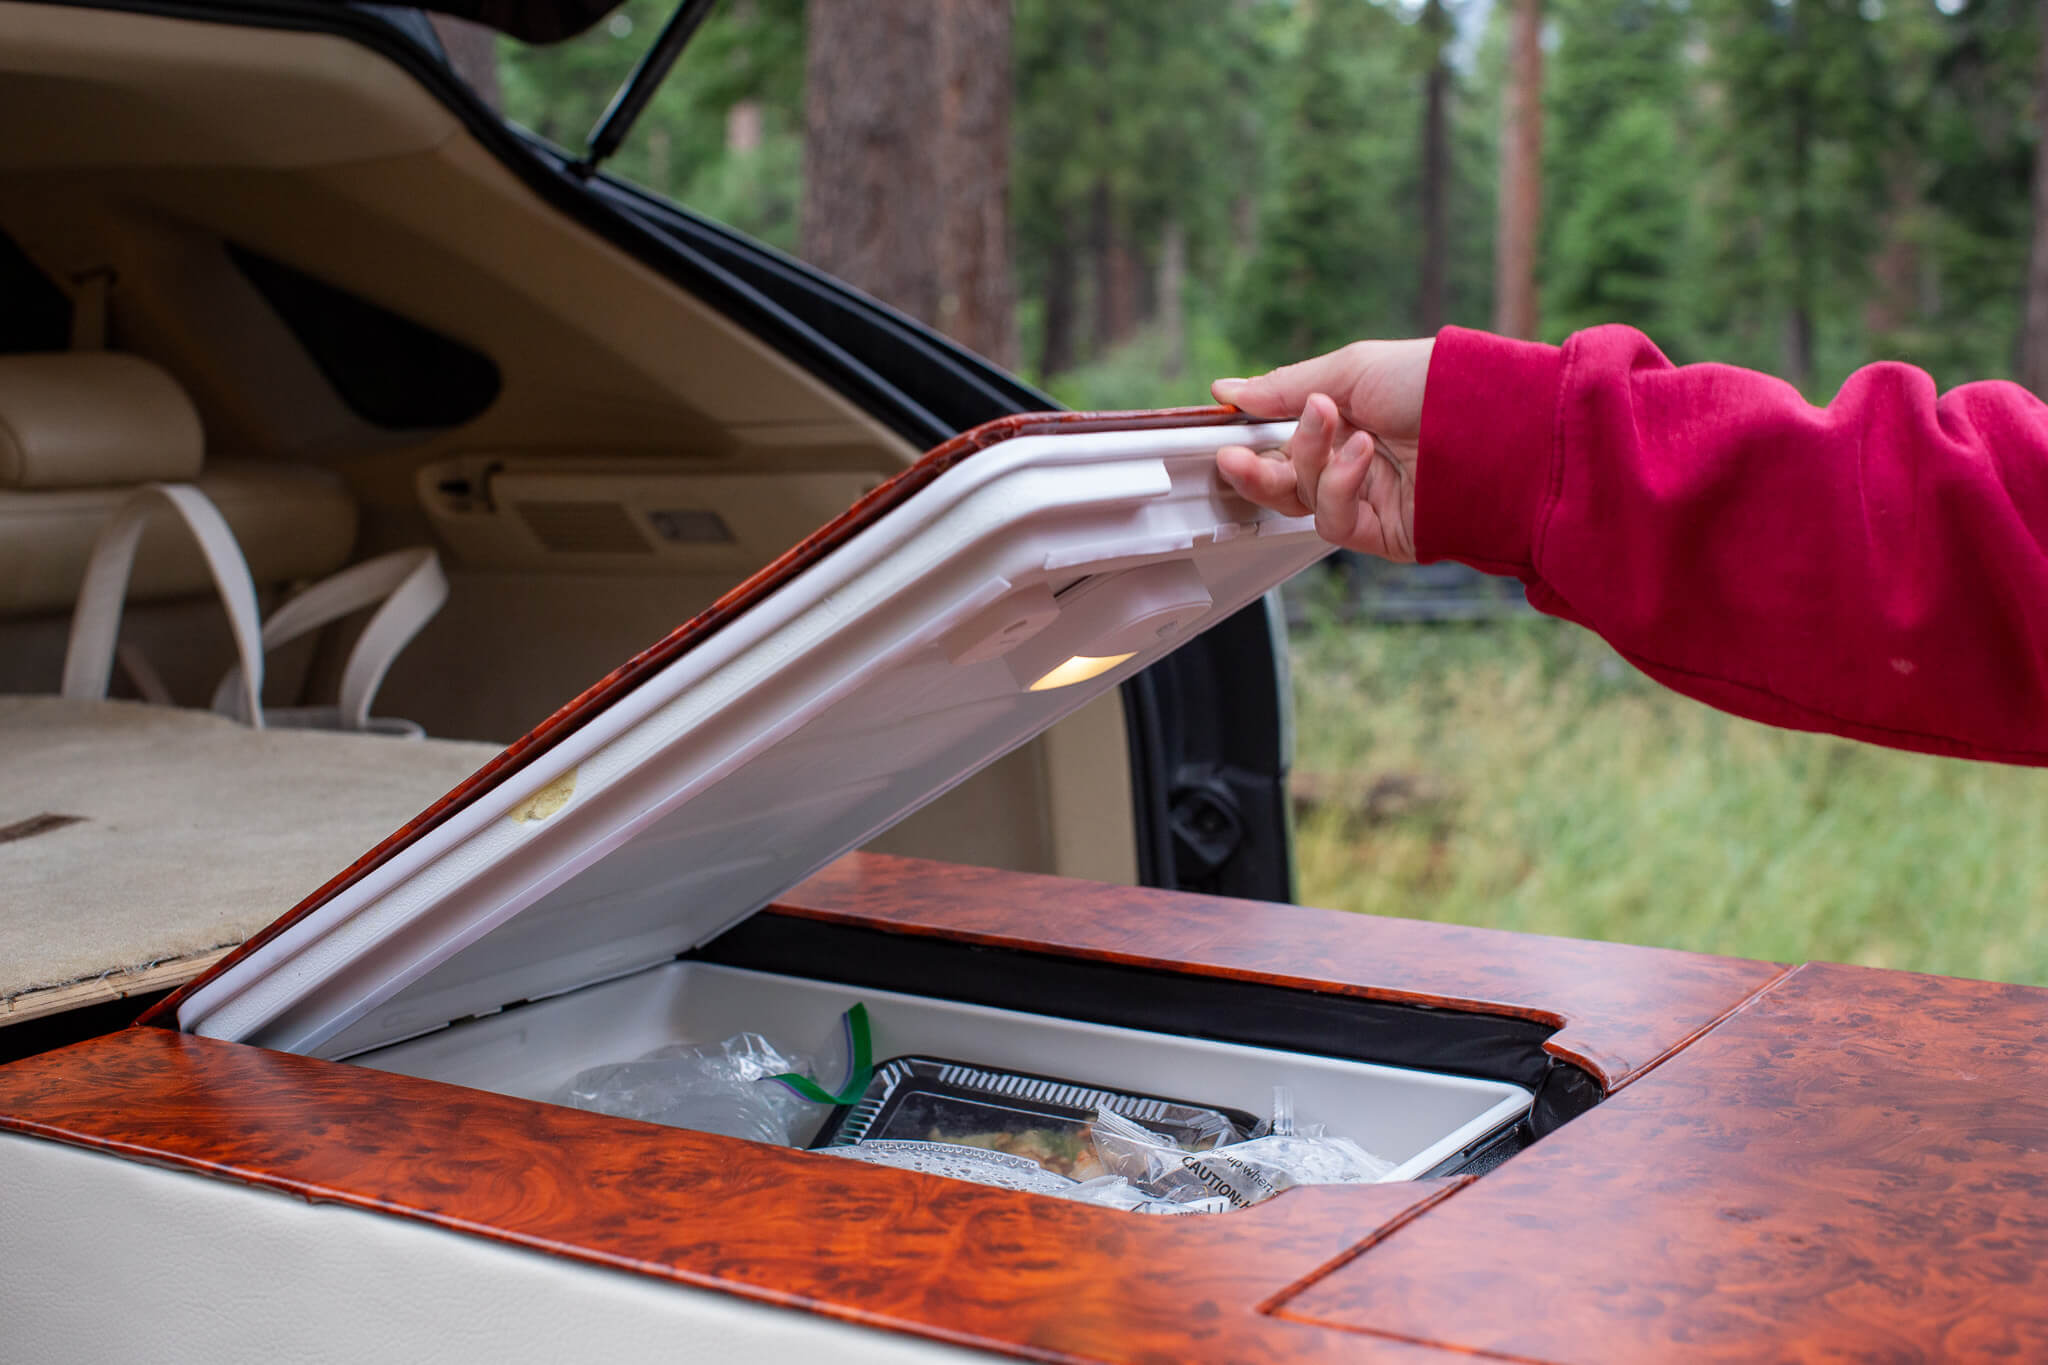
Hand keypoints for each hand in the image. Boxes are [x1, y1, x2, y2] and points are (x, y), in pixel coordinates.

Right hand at [1211, 338, 1433, 562]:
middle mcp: (1351, 458)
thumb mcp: (1352, 369)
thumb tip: (1228, 392)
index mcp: (1343, 416)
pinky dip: (1338, 485)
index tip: (1222, 428)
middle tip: (1234, 454)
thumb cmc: (1438, 384)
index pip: (1277, 436)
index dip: (1248, 437)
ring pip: (1299, 501)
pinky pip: (1334, 520)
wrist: (1498, 426)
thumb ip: (1284, 387)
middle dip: (1254, 468)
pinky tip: (1360, 455)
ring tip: (1329, 425)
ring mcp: (1366, 496)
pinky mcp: (1382, 532)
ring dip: (1304, 462)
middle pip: (1278, 479)